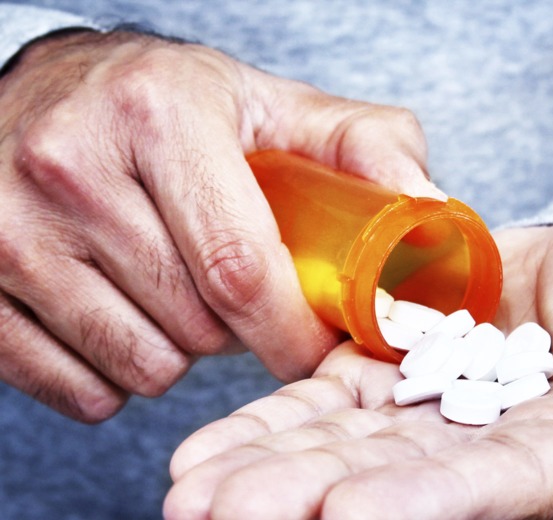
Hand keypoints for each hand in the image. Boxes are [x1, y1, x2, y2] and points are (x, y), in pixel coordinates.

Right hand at [0, 29, 434, 421]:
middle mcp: (69, 166)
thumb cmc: (170, 106)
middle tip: (236, 289)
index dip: (293, 330)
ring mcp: (8, 230)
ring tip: (176, 292)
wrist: (48, 94)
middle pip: (197, 325)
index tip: (318, 347)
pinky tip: (126, 315)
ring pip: (141, 365)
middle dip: (240, 332)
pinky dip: (119, 374)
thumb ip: (364, 147)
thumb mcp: (270, 105)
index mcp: (160, 115)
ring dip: (181, 351)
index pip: (242, 267)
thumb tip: (430, 209)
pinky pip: (78, 389)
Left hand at [164, 201, 552, 518]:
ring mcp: (442, 409)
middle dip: (308, 500)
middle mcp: (496, 447)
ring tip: (190, 489)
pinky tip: (212, 445)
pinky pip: (333, 397)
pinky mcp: (406, 365)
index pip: (497, 488)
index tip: (346, 516)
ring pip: (346, 446)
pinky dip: (277, 418)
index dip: (425, 503)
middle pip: (395, 483)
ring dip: (270, 467)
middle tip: (218, 516)